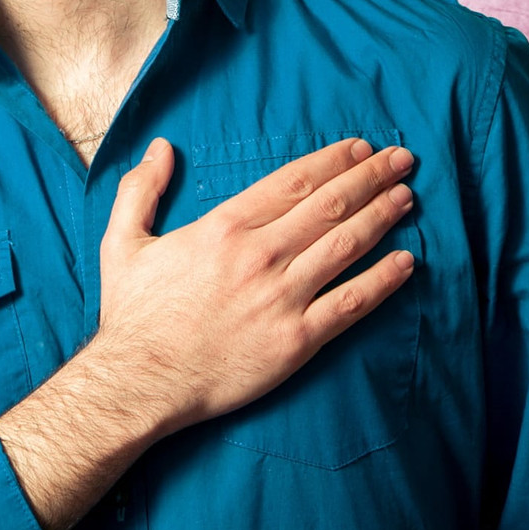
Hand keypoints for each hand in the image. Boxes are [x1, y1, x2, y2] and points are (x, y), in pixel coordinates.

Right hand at [94, 136, 416, 437]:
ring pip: (346, 246)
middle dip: (371, 177)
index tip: (360, 148)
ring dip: (382, 217)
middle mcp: (260, 255)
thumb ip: (141, 189)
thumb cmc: (133, 314)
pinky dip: (383, 281)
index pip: (293, 181)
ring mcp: (282, 297)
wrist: (141, 381)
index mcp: (223, 227)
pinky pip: (351, 303)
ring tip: (406, 198)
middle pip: (329, 205)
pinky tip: (406, 263)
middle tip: (401, 160)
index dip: (333, 161)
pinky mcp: (297, 340)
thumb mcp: (122, 241)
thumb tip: (160, 148)